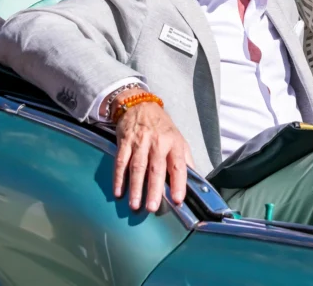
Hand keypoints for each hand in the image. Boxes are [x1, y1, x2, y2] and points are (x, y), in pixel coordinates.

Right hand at [113, 93, 195, 211]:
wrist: (140, 105)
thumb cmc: (162, 127)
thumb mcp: (179, 139)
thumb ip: (186, 160)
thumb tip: (195, 181)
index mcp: (174, 143)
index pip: (178, 165)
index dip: (179, 183)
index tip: (178, 200)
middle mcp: (157, 143)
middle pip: (156, 168)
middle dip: (154, 189)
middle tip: (152, 208)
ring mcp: (139, 142)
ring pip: (137, 167)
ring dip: (135, 187)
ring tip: (135, 205)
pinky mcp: (124, 142)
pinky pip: (120, 162)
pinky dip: (118, 178)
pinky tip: (118, 192)